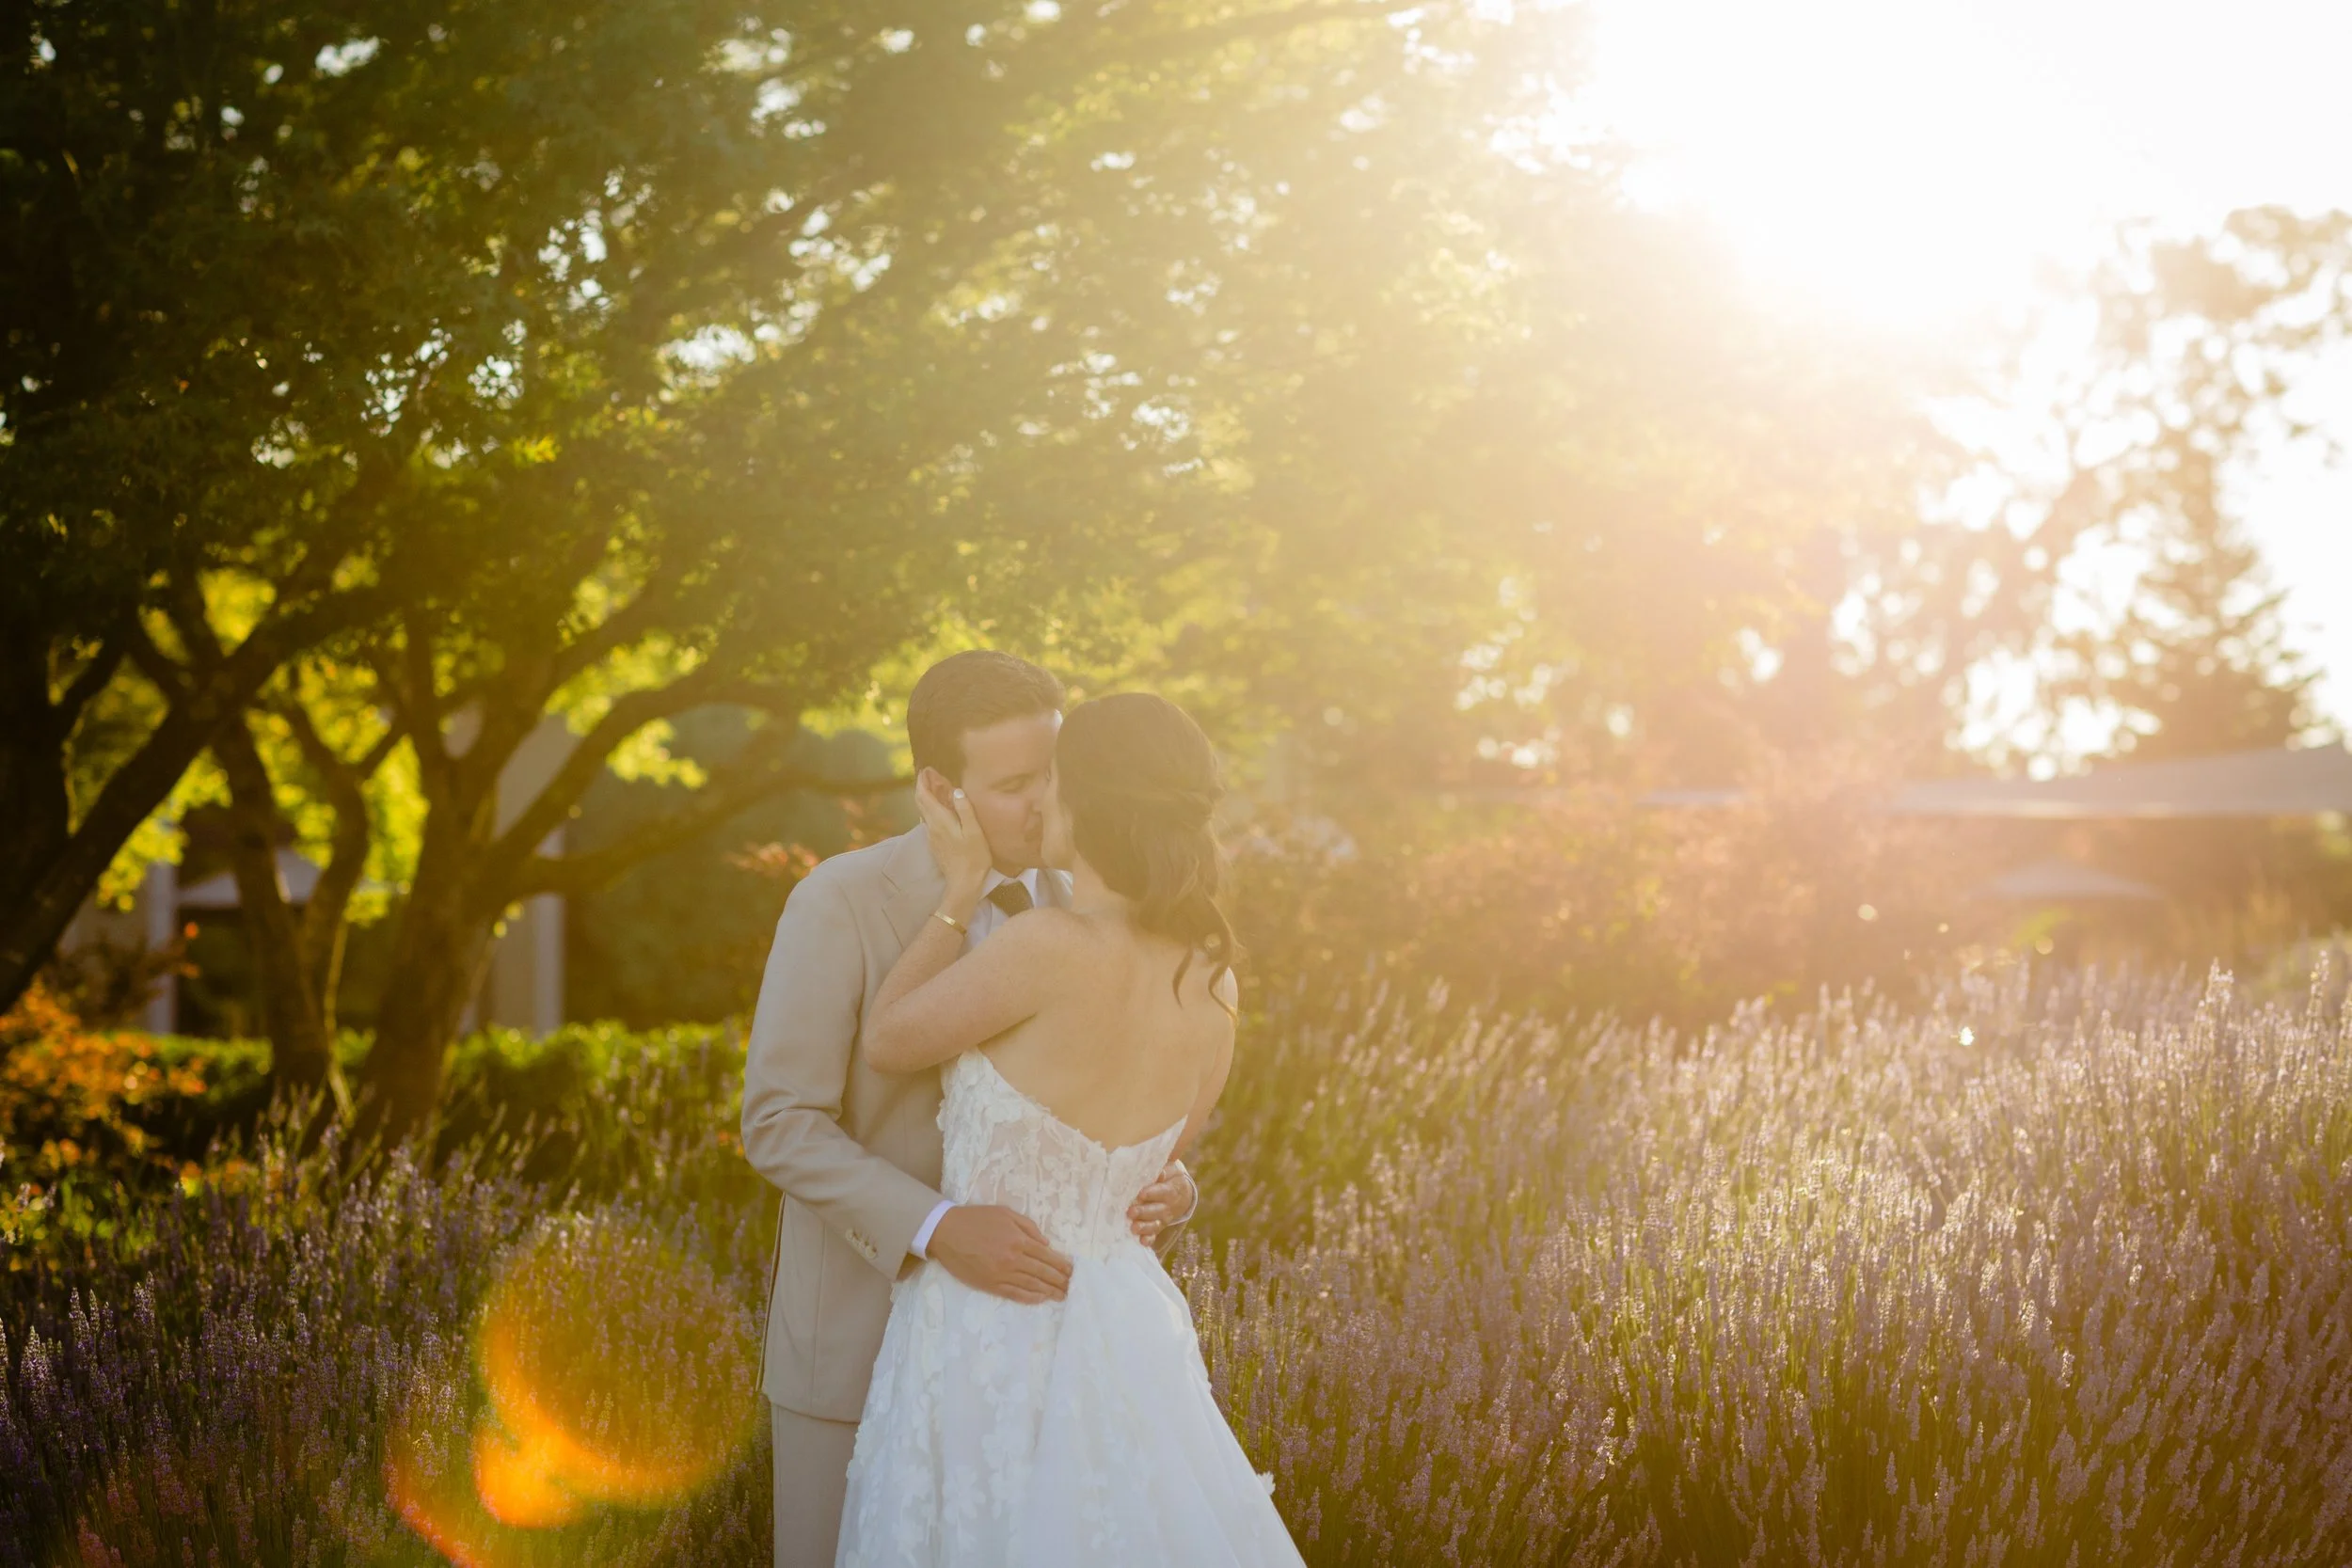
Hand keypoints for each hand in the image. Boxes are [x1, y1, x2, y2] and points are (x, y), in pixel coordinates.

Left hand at [915, 767, 991, 899]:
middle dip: (923, 787)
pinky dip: (932, 809)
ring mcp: (932, 836)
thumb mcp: (974, 831)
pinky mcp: (935, 844)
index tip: (926, 770)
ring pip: (924, 812)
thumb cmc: (973, 857)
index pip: (924, 796)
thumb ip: (965, 810)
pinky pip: (929, 821)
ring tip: (937, 788)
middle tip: (931, 775)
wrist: (963, 884)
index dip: (923, 781)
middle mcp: (931, 827)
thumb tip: (956, 791)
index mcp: (940, 821)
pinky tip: (942, 809)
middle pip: (921, 802)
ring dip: (927, 798)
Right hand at [925, 1204, 1072, 1303]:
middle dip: (1060, 1280)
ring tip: (1062, 1296)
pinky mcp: (990, 1285)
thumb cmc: (976, 1219)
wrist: (946, 1232)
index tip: (1073, 1271)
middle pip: (1043, 1273)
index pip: (1047, 1256)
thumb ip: (1028, 1227)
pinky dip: (1029, 1298)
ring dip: (1049, 1292)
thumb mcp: (1005, 1213)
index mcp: (1018, 1240)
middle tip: (1072, 1287)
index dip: (1061, 1265)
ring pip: (1031, 1286)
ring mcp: (1001, 1275)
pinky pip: (1014, 1294)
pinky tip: (1040, 1299)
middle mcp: (1013, 1260)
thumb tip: (1046, 1244)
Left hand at [1127, 1160, 1194, 1248]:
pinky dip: (1149, 1239)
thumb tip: (1169, 1158)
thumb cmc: (1170, 1177)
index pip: (1163, 1192)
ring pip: (1155, 1224)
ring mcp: (1163, 1218)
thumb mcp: (1172, 1168)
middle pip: (1157, 1210)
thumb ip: (1168, 1162)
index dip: (1152, 1193)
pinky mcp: (1158, 1226)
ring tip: (1134, 1228)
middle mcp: (1167, 1206)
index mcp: (1171, 1190)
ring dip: (1144, 1227)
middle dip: (1144, 1212)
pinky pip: (1154, 1234)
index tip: (1141, 1194)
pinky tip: (1142, 1242)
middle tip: (1131, 1212)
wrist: (1181, 1194)